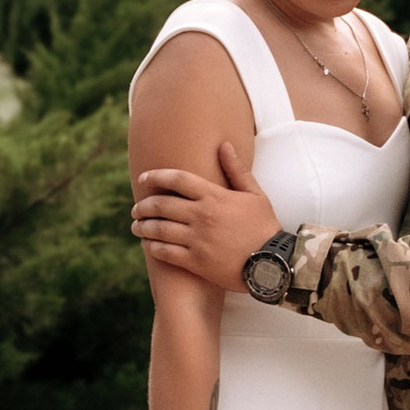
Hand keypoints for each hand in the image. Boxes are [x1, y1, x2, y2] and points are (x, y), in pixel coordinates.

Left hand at [131, 140, 277, 291]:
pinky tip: (149, 245)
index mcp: (214, 197)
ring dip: (143, 227)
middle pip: (161, 205)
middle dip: (143, 205)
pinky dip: (153, 247)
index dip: (156, 176)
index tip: (143, 179)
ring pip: (159, 229)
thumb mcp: (255, 195)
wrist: (273, 263)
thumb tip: (224, 145)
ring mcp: (197, 239)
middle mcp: (201, 216)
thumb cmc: (264, 226)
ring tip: (136, 227)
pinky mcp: (196, 262)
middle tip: (136, 208)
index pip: (177, 179)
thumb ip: (236, 170)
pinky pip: (166, 252)